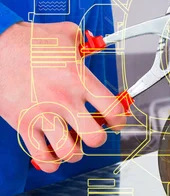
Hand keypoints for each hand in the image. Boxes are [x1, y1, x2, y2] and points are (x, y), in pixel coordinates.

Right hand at [0, 22, 126, 172]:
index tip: (116, 122)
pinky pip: (41, 156)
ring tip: (73, 144)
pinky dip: (50, 161)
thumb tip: (96, 44)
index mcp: (79, 80)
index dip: (119, 120)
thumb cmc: (30, 41)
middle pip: (95, 138)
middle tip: (94, 133)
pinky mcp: (23, 124)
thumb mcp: (66, 34)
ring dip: (74, 152)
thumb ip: (87, 42)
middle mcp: (64, 100)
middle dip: (98, 139)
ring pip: (69, 152)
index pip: (113, 110)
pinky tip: (53, 153)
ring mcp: (43, 115)